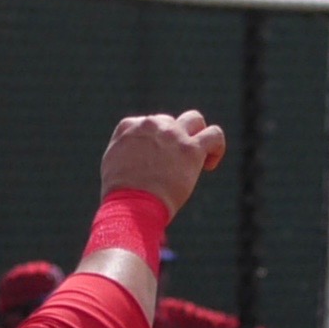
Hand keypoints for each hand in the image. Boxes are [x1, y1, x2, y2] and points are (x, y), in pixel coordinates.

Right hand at [98, 110, 227, 214]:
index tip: (155, 162)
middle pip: (170, 123)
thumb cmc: (120, 196)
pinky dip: (216, 147)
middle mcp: (151, 124)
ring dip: (197, 136)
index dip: (154, 143)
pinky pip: (215, 135)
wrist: (131, 207)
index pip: (148, 124)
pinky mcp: (191, 149)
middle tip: (172, 168)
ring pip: (195, 120)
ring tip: (197, 158)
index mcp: (128, 126)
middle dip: (173, 143)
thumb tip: (137, 154)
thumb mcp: (111, 165)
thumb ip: (125, 150)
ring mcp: (172, 134)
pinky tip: (209, 164)